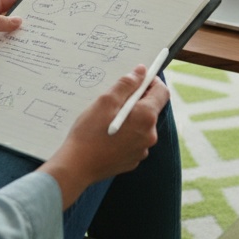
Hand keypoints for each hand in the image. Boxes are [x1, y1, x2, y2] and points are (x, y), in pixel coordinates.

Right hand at [38, 65, 169, 208]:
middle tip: (113, 100)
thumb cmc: (89, 132)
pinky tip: (106, 135)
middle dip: (135, 100)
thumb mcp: (106, 101)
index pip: (161, 92)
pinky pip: (133, 140)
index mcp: (146, 117)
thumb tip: (141, 71)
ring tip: (106, 120)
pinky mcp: (132, 160)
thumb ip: (126, 84)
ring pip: (140, 125)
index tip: (136, 79)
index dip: (150, 81)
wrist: (77, 166)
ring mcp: (142, 150)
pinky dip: (124, 134)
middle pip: (150, 109)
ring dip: (129, 118)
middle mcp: (150, 135)